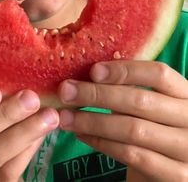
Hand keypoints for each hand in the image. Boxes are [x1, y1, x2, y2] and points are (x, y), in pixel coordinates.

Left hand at [57, 60, 187, 180]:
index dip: (124, 70)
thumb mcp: (149, 105)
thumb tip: (89, 71)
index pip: (159, 74)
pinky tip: (81, 134)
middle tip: (66, 91)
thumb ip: (128, 88)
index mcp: (187, 94)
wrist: (169, 171)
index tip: (93, 71)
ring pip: (132, 129)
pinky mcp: (178, 176)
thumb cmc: (154, 129)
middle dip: (97, 95)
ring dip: (92, 121)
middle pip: (140, 101)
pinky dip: (101, 143)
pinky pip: (131, 155)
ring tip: (66, 116)